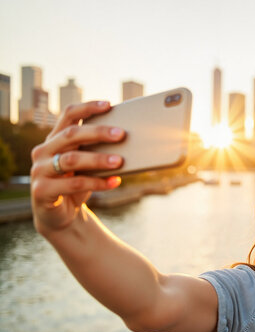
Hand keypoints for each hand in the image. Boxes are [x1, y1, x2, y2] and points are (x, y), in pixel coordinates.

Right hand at [30, 101, 124, 234]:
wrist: (62, 217)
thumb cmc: (78, 184)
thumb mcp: (88, 166)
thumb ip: (97, 151)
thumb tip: (128, 138)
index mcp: (54, 139)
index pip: (68, 115)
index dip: (88, 108)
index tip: (109, 104)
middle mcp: (43, 151)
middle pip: (71, 135)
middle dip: (99, 133)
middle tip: (122, 134)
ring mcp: (39, 170)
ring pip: (71, 159)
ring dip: (99, 159)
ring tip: (120, 161)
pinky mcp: (41, 191)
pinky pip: (73, 184)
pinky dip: (97, 183)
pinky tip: (115, 182)